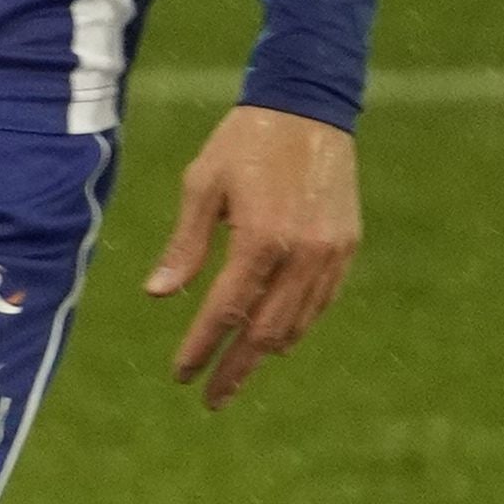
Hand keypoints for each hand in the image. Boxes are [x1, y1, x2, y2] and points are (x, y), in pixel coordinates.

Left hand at [148, 105, 359, 409]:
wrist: (308, 105)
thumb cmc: (244, 141)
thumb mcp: (202, 185)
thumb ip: (185, 245)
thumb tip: (157, 295)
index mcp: (261, 238)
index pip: (226, 311)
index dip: (202, 347)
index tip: (181, 374)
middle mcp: (301, 253)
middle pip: (265, 332)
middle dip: (235, 367)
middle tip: (211, 397)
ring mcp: (330, 253)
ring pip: (297, 323)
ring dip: (266, 352)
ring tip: (239, 370)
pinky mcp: (346, 246)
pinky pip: (321, 302)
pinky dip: (297, 325)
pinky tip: (276, 338)